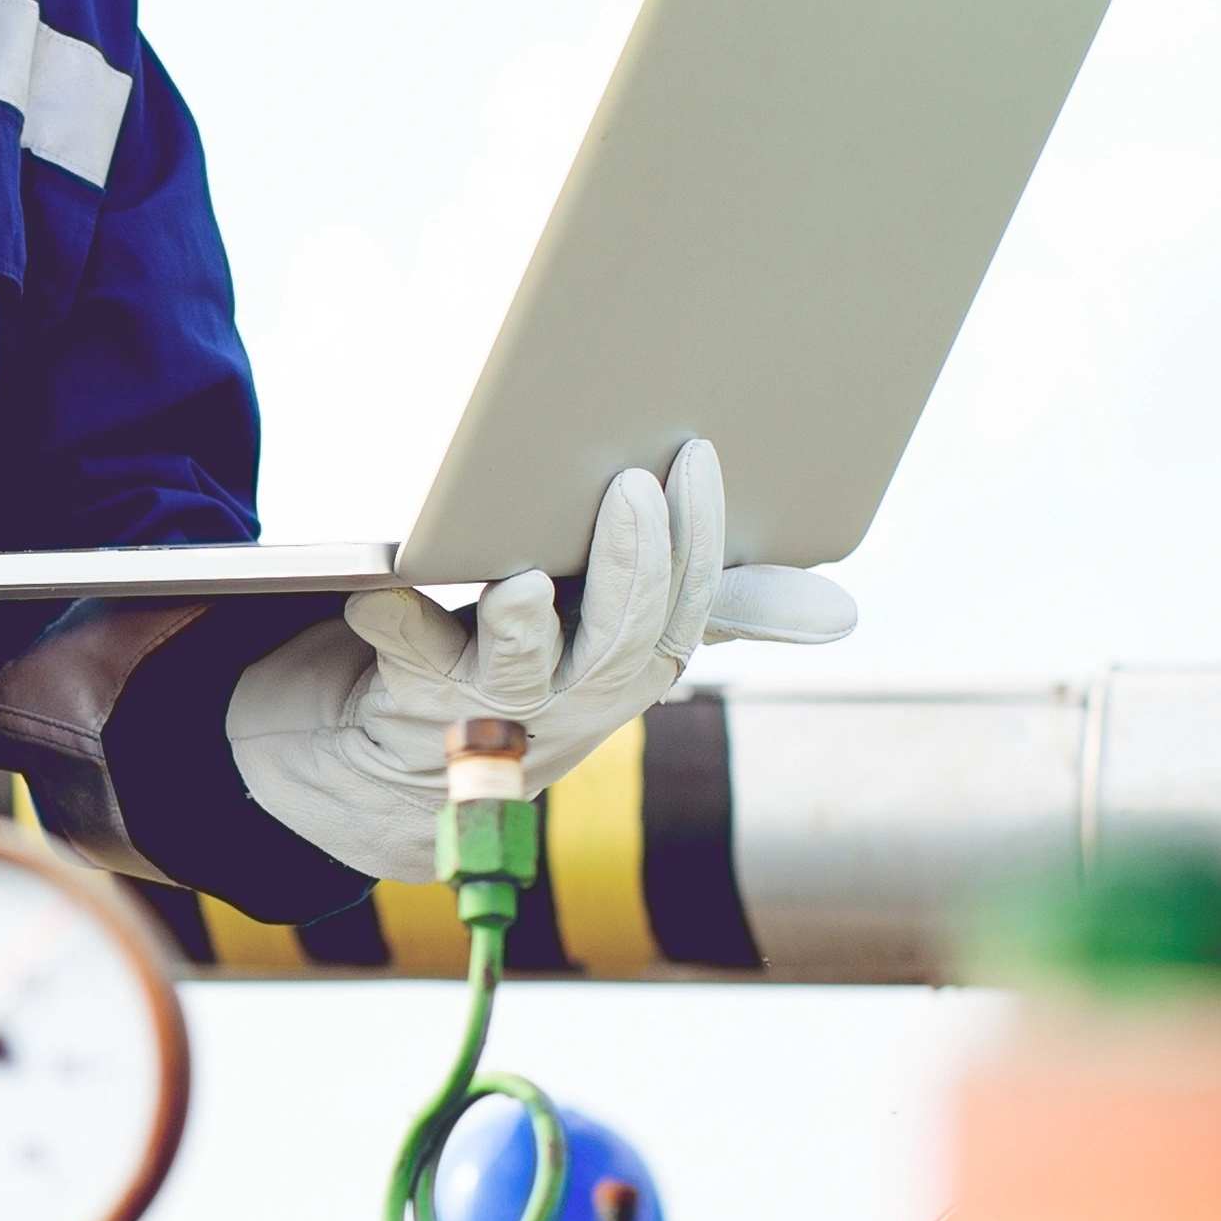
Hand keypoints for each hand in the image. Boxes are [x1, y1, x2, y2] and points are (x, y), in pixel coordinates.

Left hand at [222, 441, 859, 881]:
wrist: (410, 766)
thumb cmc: (537, 667)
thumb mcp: (631, 637)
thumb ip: (725, 610)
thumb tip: (842, 613)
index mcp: (633, 671)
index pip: (687, 612)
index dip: (701, 542)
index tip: (698, 454)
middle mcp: (572, 696)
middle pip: (616, 644)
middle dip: (632, 570)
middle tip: (633, 487)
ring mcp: (493, 702)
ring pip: (520, 671)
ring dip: (522, 629)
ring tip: (522, 584)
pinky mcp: (413, 694)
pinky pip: (406, 662)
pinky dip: (393, 623)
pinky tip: (378, 590)